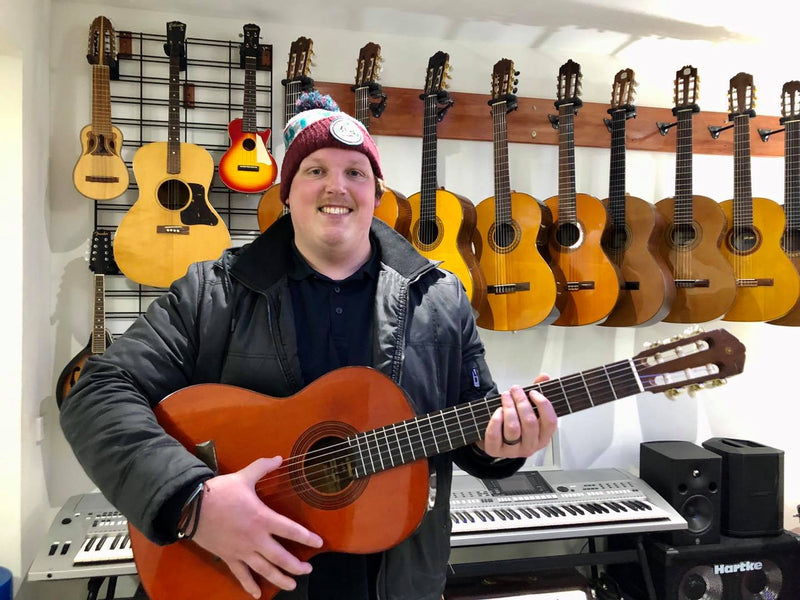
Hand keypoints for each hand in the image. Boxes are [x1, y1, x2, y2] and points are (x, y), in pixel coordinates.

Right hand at [191, 457, 323, 598]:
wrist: (191, 507)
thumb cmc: (220, 491)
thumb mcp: (244, 476)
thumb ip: (263, 467)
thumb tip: (279, 458)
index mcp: (262, 518)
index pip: (291, 530)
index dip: (307, 537)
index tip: (319, 543)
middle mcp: (255, 538)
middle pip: (281, 557)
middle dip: (296, 566)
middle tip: (308, 570)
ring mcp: (242, 551)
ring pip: (264, 570)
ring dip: (280, 579)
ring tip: (292, 585)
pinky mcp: (229, 557)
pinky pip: (241, 575)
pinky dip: (249, 586)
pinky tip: (258, 595)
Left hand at [477, 374, 556, 458]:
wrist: (495, 438)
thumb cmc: (515, 422)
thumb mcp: (528, 408)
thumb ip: (537, 392)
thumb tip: (544, 377)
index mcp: (543, 437)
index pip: (551, 422)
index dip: (543, 405)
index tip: (533, 392)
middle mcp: (531, 447)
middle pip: (530, 423)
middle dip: (521, 402)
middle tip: (515, 389)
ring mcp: (513, 451)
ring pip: (513, 428)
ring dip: (508, 408)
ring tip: (505, 396)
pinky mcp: (496, 451)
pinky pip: (495, 435)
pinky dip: (495, 420)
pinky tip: (497, 411)